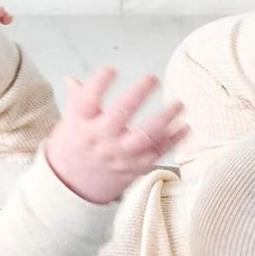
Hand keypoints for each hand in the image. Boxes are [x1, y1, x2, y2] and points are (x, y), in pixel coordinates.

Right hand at [45, 69, 188, 204]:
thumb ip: (77, 99)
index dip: (98, 83)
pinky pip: (156, 153)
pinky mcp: (133, 167)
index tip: (111, 69)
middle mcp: (100, 138)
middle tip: (153, 78)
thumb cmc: (73, 147)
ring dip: (165, 119)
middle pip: (120, 115)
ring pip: (144, 136)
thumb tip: (72, 79)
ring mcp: (118, 154)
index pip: (86, 101)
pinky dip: (173, 141)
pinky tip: (185, 127)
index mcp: (81, 123)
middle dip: (138, 94)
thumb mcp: (69, 122)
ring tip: (179, 104)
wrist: (72, 186)